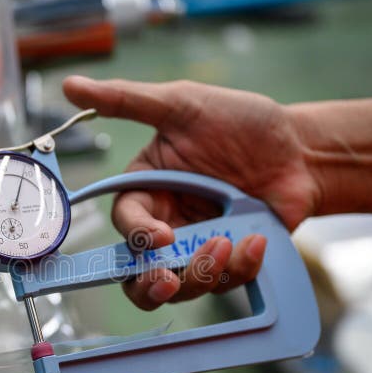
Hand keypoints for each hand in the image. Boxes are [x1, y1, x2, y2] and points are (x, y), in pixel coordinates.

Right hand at [63, 76, 320, 309]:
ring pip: (182, 286)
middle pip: (138, 275)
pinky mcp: (232, 263)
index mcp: (149, 191)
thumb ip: (127, 101)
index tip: (164, 234)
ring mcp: (199, 248)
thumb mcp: (182, 105)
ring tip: (230, 242)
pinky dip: (241, 267)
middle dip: (150, 285)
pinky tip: (257, 241)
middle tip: (168, 281)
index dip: (137, 235)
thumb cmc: (239, 122)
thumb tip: (71, 85)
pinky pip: (226, 284)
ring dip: (202, 273)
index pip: (125, 222)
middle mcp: (168, 225)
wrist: (300, 149)